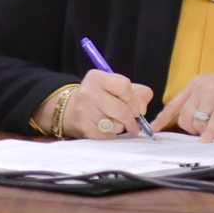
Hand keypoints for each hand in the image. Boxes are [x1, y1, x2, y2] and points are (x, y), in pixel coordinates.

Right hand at [34, 70, 152, 138]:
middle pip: (122, 109)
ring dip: (121, 126)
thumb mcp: (114, 87)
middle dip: (132, 118)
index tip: (137, 108)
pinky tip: (106, 127)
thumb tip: (144, 104)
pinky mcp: (85, 127)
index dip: (135, 100)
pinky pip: (108, 134)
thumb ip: (136, 92)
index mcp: (97, 78)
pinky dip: (112, 133)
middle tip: (134, 123)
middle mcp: (89, 92)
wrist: (69, 110)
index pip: (125, 87)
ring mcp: (85, 111)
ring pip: (117, 124)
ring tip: (115, 121)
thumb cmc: (98, 97)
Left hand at [149, 67, 213, 141]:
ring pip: (198, 121)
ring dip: (204, 132)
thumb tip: (187, 122)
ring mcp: (212, 93)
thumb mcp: (209, 90)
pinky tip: (211, 138)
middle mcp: (200, 88)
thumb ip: (196, 102)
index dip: (162, 118)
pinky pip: (213, 121)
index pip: (173, 104)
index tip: (154, 129)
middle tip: (203, 133)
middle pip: (184, 117)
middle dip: (192, 130)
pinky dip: (211, 132)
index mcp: (193, 85)